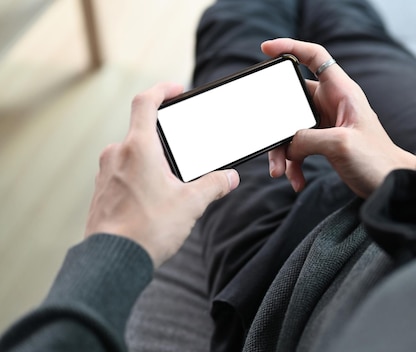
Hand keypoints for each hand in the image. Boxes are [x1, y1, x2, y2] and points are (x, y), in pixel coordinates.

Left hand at [84, 83, 239, 267]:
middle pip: (142, 132)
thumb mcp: (191, 204)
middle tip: (183, 154)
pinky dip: (139, 179)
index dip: (162, 90)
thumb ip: (214, 185)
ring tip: (171, 185)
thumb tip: (230, 178)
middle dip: (164, 141)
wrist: (113, 261)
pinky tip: (154, 201)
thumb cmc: (148, 229)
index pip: (145, 102)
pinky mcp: (100, 192)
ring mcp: (105, 174)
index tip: (176, 91)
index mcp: (138, 148)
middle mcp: (116, 155)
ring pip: (132, 156)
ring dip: (152, 162)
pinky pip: (122, 175)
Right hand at [262, 38, 415, 197]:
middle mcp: (332, 104)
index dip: (290, 47)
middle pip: (292, 100)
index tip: (266, 49)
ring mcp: (327, 124)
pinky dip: (293, 164)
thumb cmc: (377, 160)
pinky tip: (295, 180)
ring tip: (280, 172)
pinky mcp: (324, 143)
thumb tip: (287, 145)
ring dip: (282, 151)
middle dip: (277, 123)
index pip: (315, 57)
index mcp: (342, 92)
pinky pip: (298, 148)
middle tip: (270, 143)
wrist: (391, 185)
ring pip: (291, 128)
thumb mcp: (340, 145)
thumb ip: (307, 138)